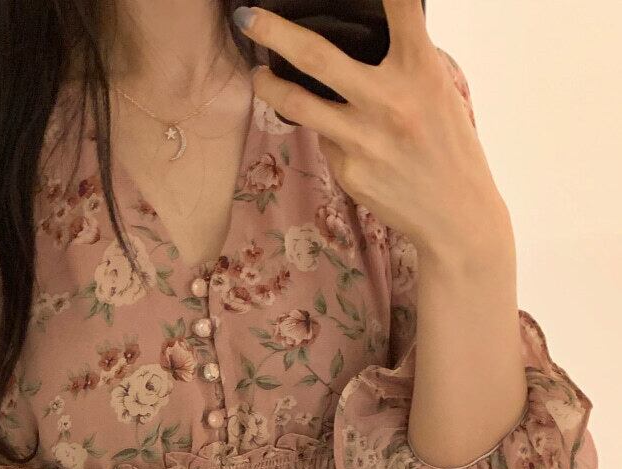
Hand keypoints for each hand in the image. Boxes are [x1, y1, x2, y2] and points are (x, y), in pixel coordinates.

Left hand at [236, 0, 504, 257]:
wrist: (455, 215)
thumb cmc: (447, 146)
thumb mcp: (438, 92)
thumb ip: (404, 63)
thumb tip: (361, 38)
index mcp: (421, 71)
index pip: (401, 8)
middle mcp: (388, 101)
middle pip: (316, 56)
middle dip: (273, 32)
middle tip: (247, 17)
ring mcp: (363, 140)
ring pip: (298, 103)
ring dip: (268, 85)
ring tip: (258, 74)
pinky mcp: (348, 172)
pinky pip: (324, 140)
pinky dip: (326, 131)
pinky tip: (340, 135)